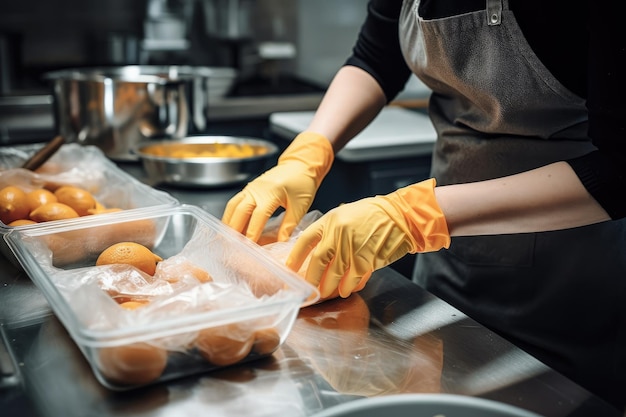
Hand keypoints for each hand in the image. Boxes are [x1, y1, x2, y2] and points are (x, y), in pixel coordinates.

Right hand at [221, 132, 333, 242]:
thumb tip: (281, 243)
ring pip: (233, 206)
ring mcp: (251, 188)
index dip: (252, 232)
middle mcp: (257, 189)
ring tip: (227, 238)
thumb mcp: (300, 206)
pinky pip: (235, 202)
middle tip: (232, 245)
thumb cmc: (302, 183)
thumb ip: (289, 226)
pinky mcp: (249, 188)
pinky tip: (232, 226)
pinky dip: (231, 215)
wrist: (300, 164)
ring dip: (229, 222)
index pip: (258, 216)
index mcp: (271, 193)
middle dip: (234, 229)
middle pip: (239, 211)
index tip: (249, 246)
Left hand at [286, 179, 449, 297]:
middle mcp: (338, 233)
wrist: (401, 216)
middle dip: (311, 278)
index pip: (306, 240)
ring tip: (327, 293)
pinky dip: (348, 287)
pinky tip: (345, 290)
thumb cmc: (375, 215)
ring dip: (329, 286)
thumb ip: (331, 231)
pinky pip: (352, 278)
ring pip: (334, 273)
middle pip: (317, 261)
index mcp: (330, 220)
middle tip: (308, 288)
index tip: (289, 268)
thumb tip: (317, 251)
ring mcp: (352, 246)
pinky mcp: (366, 259)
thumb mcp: (347, 215)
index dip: (295, 256)